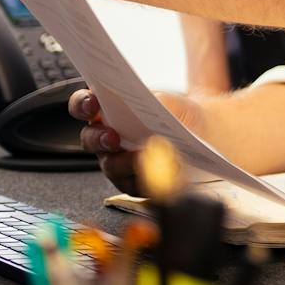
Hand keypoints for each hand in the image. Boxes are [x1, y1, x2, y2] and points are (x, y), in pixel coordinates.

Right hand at [67, 89, 206, 193]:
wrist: (202, 132)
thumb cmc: (178, 113)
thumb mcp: (169, 101)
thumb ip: (154, 99)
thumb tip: (151, 105)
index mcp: (107, 111)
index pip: (83, 106)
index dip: (82, 104)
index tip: (93, 102)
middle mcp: (106, 138)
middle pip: (90, 140)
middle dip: (99, 138)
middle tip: (113, 137)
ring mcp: (117, 162)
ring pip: (110, 166)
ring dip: (125, 162)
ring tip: (144, 156)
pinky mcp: (133, 183)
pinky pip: (133, 185)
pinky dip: (145, 178)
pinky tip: (161, 170)